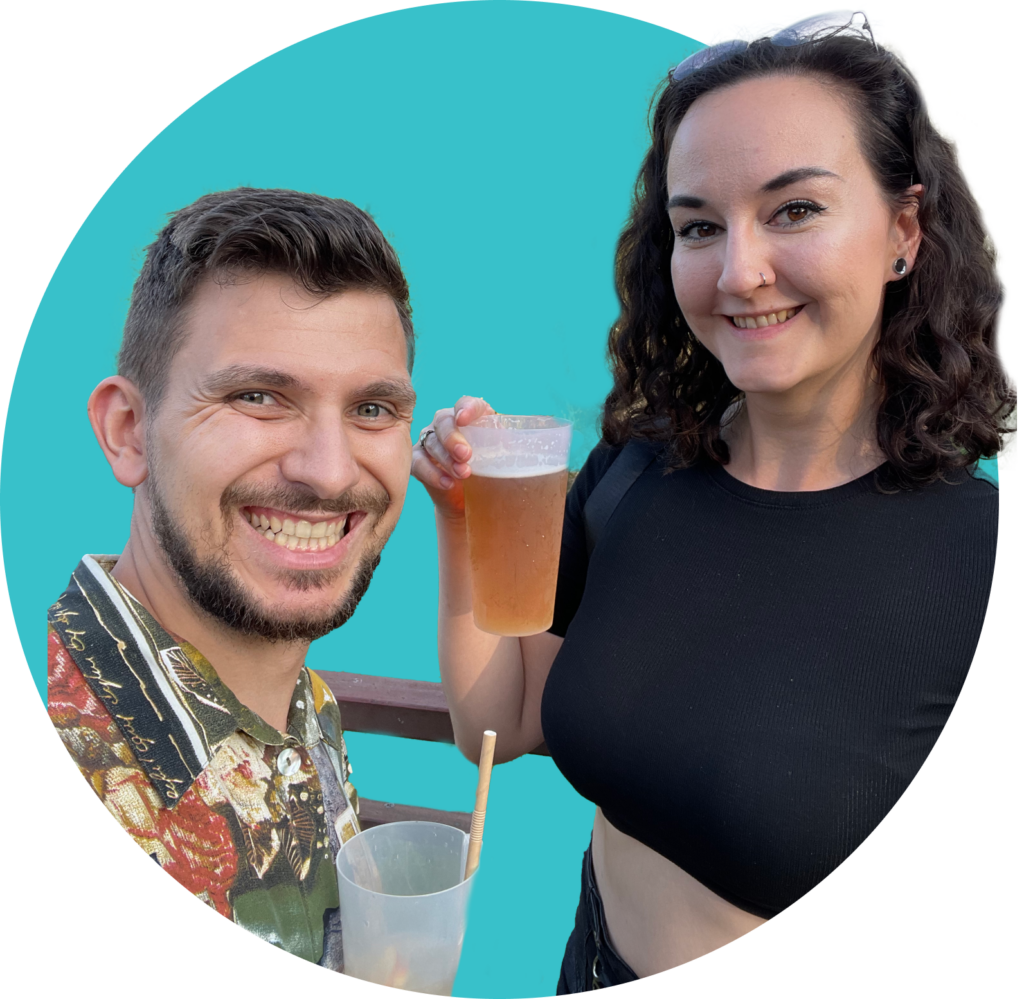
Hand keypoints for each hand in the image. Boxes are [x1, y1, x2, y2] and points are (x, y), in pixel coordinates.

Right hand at [411, 396, 494, 518]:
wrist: (468, 498)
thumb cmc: (488, 471)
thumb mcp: (500, 457)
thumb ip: (506, 448)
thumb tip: (521, 450)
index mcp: (469, 416)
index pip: (466, 404)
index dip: (466, 409)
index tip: (465, 419)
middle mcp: (446, 423)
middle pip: (444, 421)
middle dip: (454, 438)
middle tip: (466, 455)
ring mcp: (429, 440)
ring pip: (432, 443)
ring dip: (448, 459)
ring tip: (463, 474)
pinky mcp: (418, 459)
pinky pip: (419, 462)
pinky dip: (433, 473)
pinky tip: (448, 483)